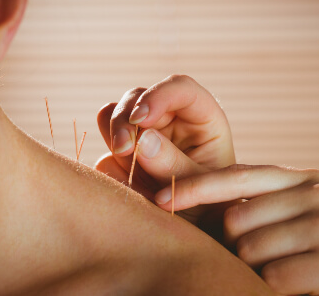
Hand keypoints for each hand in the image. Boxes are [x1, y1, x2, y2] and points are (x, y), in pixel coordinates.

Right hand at [96, 75, 235, 223]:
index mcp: (200, 118)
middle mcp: (169, 120)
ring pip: (113, 114)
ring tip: (127, 163)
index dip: (158, 96)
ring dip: (114, 136)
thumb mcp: (204, 189)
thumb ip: (175, 165)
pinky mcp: (125, 154)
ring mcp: (143, 135)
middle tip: (124, 150)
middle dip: (125, 120)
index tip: (140, 119)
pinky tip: (127, 185)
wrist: (197, 229)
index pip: (180, 88)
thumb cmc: (213, 206)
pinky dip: (109, 164)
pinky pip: (105, 149)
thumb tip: (142, 140)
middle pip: (137, 97)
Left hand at [155, 164, 318, 294]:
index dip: (195, 187)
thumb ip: (247, 202)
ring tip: (275, 269)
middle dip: (231, 243)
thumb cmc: (310, 249)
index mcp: (302, 180)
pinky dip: (269, 287)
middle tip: (253, 257)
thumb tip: (176, 191)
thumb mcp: (284, 217)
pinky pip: (271, 277)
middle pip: (235, 217)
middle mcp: (318, 195)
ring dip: (250, 268)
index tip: (161, 198)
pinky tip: (289, 286)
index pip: (236, 177)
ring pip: (248, 249)